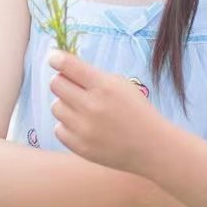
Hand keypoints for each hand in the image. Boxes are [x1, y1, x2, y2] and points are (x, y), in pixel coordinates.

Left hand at [46, 48, 167, 176]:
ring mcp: (84, 128)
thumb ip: (92, 75)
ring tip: (82, 110)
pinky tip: (83, 126)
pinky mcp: (80, 146)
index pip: (68, 66)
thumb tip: (62, 67)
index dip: (56, 59)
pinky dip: (68, 126)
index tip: (54, 59)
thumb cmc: (136, 111)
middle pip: (56, 84)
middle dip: (63, 82)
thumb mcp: (121, 85)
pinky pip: (59, 129)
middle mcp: (92, 106)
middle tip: (74, 88)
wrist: (152, 147)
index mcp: (104, 87)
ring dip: (66, 105)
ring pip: (55, 107)